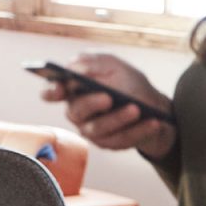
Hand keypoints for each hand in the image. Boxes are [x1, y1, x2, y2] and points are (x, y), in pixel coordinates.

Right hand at [38, 52, 176, 159]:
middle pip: (76, 111)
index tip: (60, 89)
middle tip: (108, 98)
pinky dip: (139, 130)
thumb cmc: (127, 83)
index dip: (52, 92)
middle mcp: (78, 112)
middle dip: (91, 104)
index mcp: (73, 90)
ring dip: (118, 118)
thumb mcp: (112, 65)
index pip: (52, 93)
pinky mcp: (109, 143)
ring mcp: (92, 130)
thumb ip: (92, 62)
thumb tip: (75, 67)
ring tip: (136, 109)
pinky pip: (121, 140)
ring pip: (98, 128)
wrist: (153, 106)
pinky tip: (153, 122)